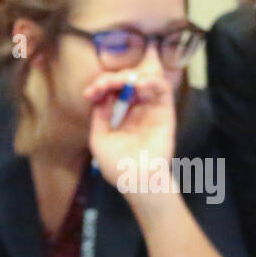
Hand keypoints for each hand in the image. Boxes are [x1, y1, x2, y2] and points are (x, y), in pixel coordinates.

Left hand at [84, 71, 176, 192]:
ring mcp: (150, 108)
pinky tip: (138, 84)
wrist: (138, 181)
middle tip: (103, 85)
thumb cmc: (117, 166)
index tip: (90, 92)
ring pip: (144, 79)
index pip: (112, 91)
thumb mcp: (99, 139)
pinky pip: (162, 88)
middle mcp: (136, 108)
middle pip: (126, 81)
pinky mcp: (165, 111)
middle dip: (112, 79)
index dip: (101, 86)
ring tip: (120, 82)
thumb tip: (101, 96)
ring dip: (130, 75)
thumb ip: (99, 116)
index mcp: (120, 115)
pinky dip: (151, 80)